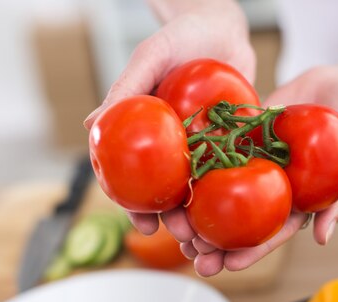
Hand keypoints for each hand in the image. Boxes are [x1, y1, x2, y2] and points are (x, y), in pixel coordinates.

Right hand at [83, 0, 254, 234]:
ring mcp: (209, 147)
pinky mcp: (237, 142)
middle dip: (178, 222)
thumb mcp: (152, 56)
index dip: (137, 206)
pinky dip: (240, 193)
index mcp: (150, 136)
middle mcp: (178, 147)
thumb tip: (90, 126)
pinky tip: (247, 214)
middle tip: (186, 238)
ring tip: (214, 239)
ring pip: (206, 191)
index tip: (143, 226)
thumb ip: (126, 87)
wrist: (225, 26)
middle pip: (174, 193)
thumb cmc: (182, 36)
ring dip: (208, 218)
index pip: (138, 179)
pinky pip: (238, 171)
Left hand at [173, 65, 337, 275]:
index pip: (271, 233)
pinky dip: (198, 167)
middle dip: (218, 242)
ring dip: (200, 212)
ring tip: (177, 228)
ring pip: (223, 192)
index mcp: (296, 201)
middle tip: (195, 256)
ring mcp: (255, 163)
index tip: (229, 266)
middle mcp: (271, 187)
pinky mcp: (244, 138)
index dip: (250, 252)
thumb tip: (321, 240)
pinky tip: (177, 179)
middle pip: (241, 220)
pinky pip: (218, 152)